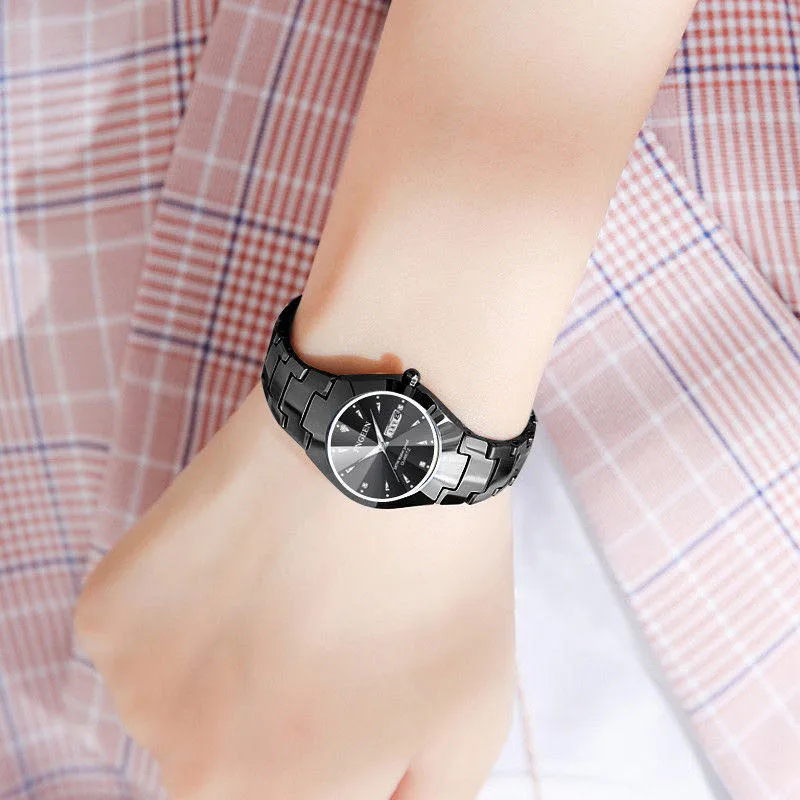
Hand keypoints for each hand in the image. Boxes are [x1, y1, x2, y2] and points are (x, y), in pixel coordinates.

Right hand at [74, 385, 515, 799]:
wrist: (381, 440)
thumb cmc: (440, 580)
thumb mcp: (467, 724)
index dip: (330, 751)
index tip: (349, 692)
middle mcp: (192, 769)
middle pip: (228, 767)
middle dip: (278, 722)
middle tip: (323, 636)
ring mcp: (137, 685)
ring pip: (181, 705)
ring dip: (225, 666)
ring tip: (285, 586)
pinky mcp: (107, 609)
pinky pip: (144, 639)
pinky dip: (184, 610)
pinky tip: (237, 557)